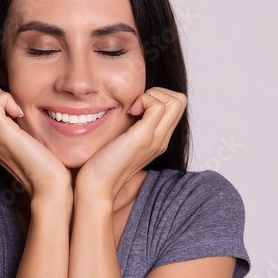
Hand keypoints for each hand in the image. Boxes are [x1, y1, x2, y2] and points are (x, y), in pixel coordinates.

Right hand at [0, 88, 70, 200]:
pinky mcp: (2, 136)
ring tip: (17, 111)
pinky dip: (6, 100)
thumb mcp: (27, 138)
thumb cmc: (46, 163)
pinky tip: (21, 114)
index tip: (15, 109)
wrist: (49, 186)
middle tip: (14, 107)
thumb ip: (18, 124)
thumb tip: (20, 104)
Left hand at [74, 87, 186, 202]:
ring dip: (152, 96)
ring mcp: (156, 139)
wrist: (97, 185)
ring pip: (176, 101)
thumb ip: (132, 124)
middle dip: (158, 92)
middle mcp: (162, 139)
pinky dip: (143, 101)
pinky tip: (128, 113)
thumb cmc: (102, 162)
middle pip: (181, 100)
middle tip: (136, 105)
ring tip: (133, 110)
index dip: (158, 96)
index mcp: (159, 138)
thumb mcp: (123, 138)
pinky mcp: (144, 138)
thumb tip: (131, 104)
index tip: (136, 107)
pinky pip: (158, 106)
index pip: (176, 105)